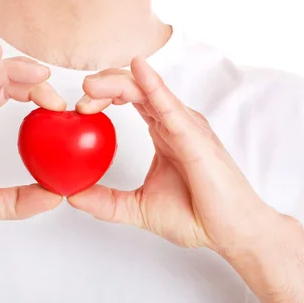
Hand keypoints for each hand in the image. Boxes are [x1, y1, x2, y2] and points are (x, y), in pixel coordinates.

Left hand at [69, 56, 282, 253]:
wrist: (232, 233)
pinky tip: (138, 69)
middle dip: (103, 85)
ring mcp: (185, 124)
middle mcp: (173, 121)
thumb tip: (72, 195)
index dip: (101, 96)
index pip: (128, 98)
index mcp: (162, 131)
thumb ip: (106, 201)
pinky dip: (152, 85)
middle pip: (133, 87)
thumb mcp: (138, 207)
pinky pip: (169, 105)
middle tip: (79, 100)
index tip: (78, 110)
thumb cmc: (196, 216)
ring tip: (90, 86)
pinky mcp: (194, 135)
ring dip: (116, 83)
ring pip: (146, 90)